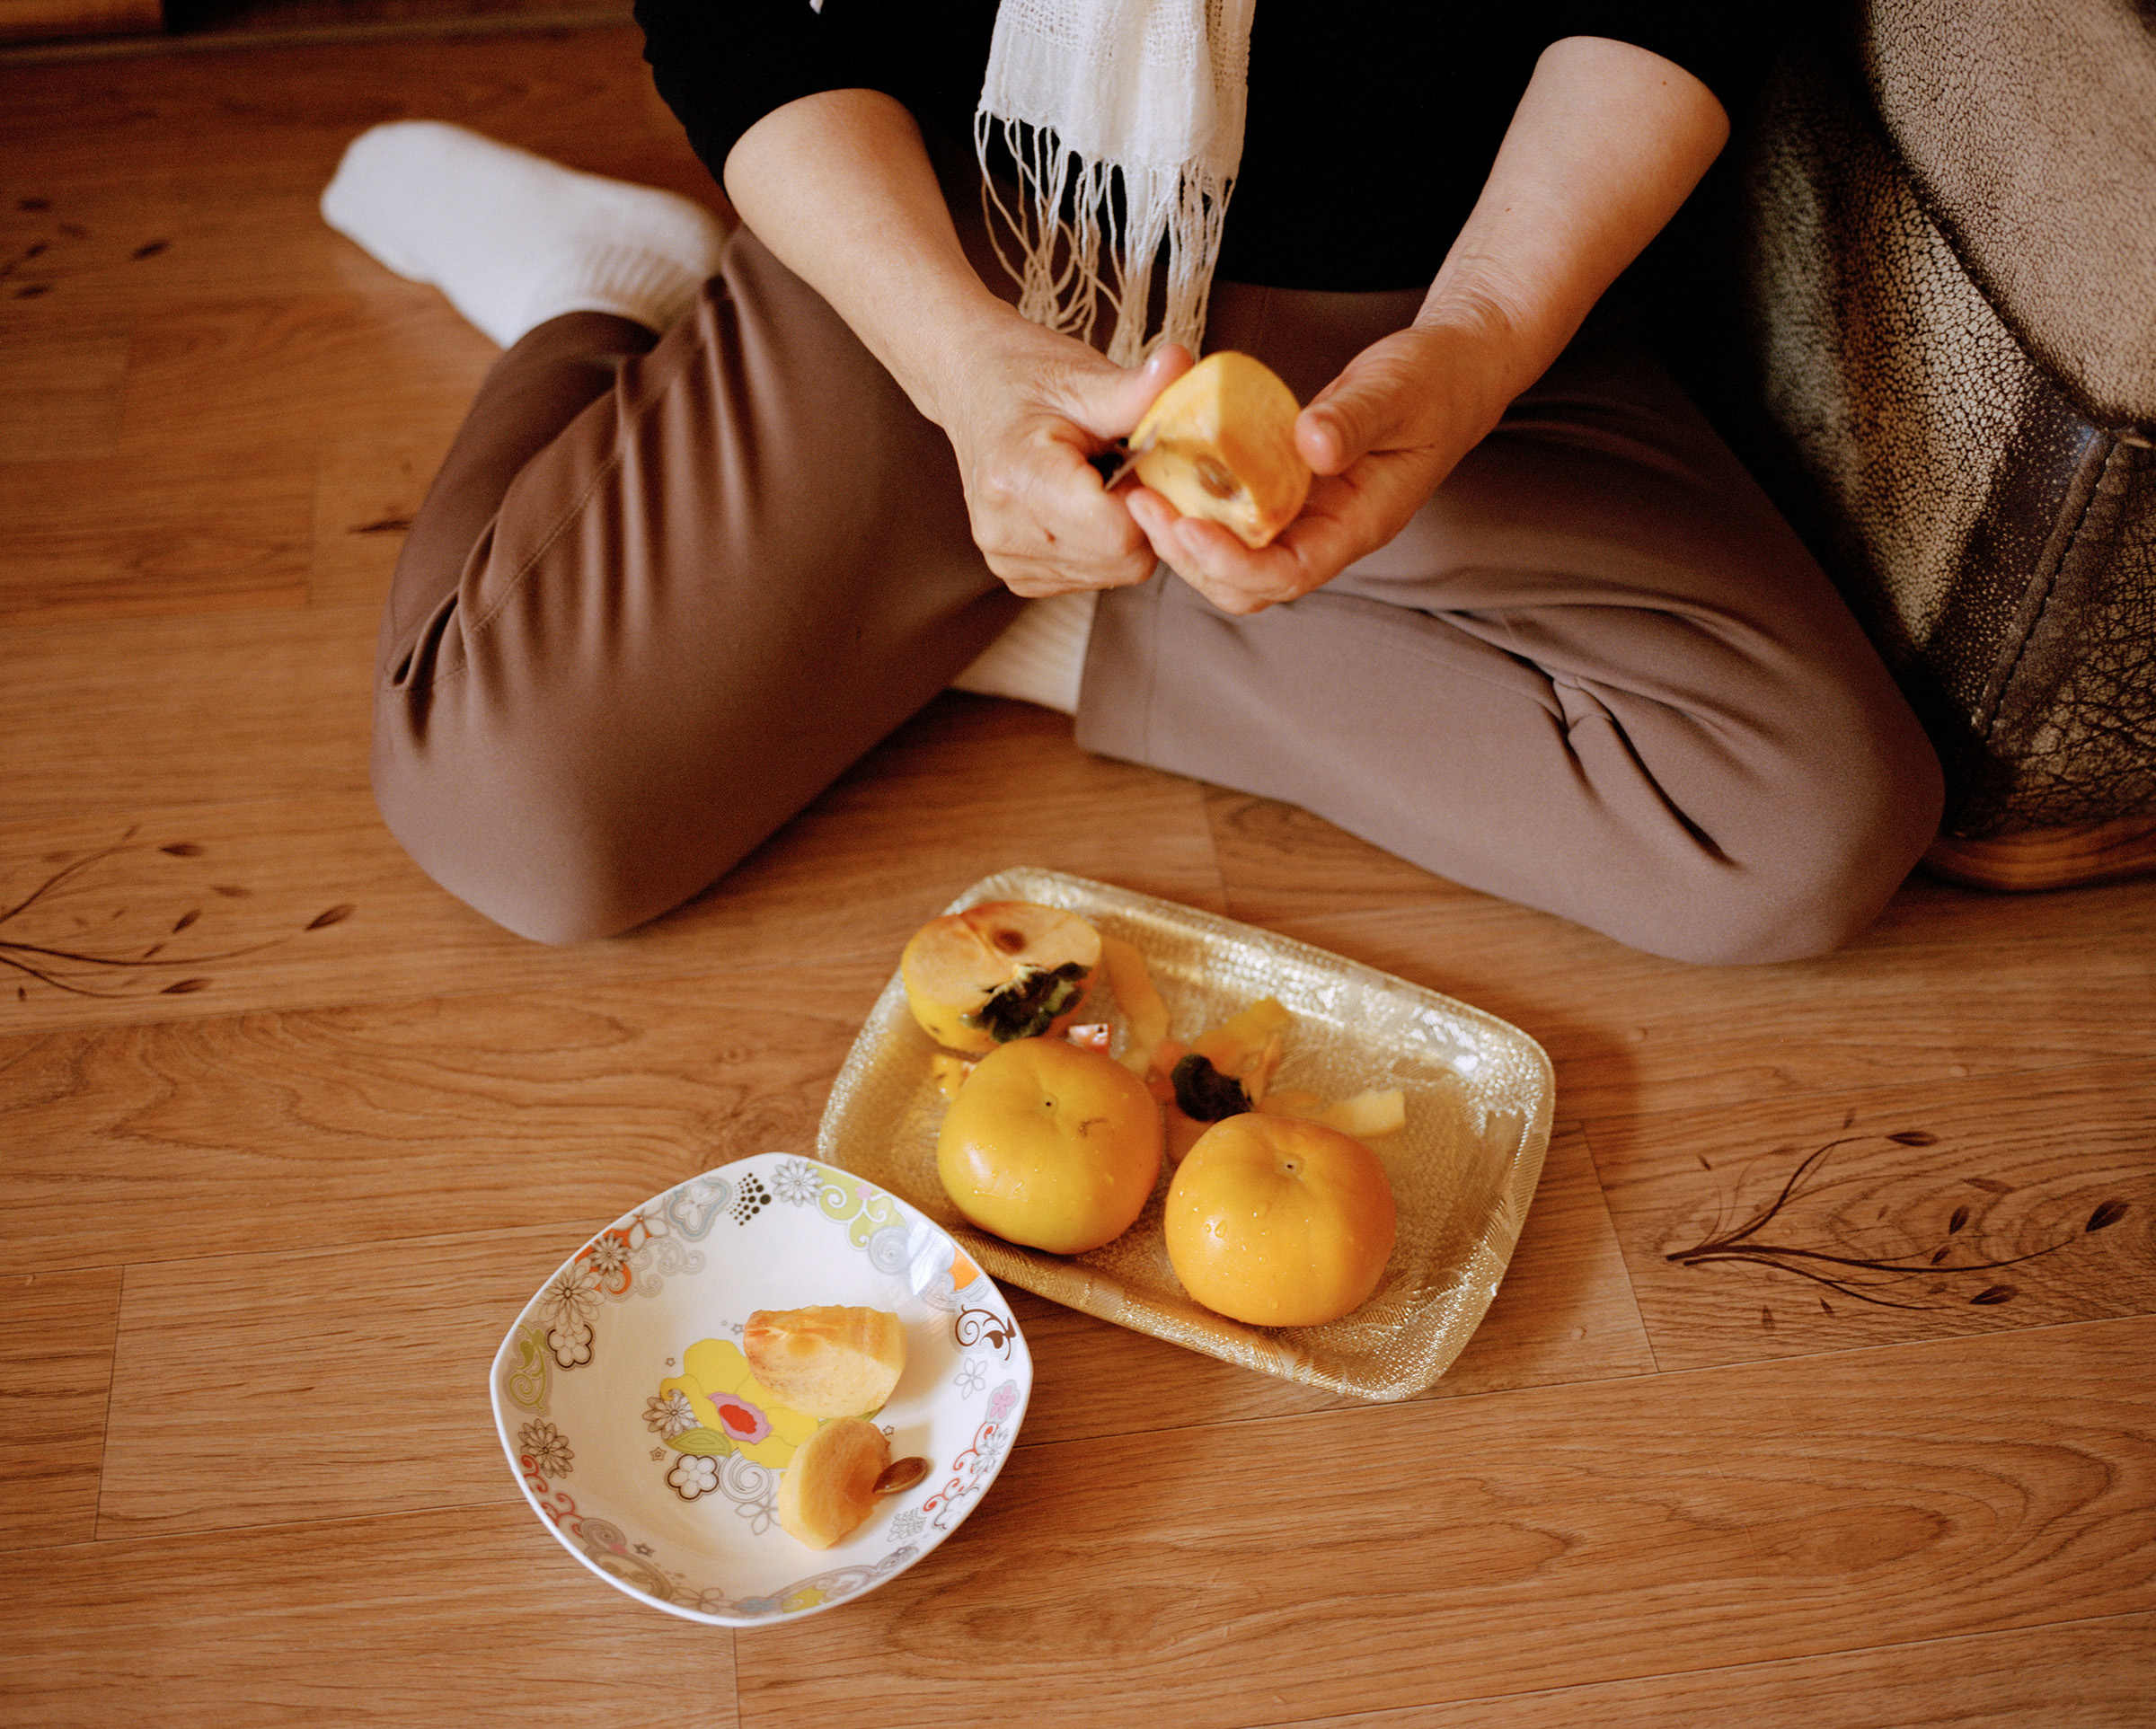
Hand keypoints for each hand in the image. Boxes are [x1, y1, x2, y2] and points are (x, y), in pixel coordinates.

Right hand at [936, 322, 1192, 597]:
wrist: (973, 386)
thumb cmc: (1029, 376)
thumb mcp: (1085, 377)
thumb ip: (1139, 389)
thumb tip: (1186, 364)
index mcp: (1018, 479)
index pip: (1118, 530)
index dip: (1151, 497)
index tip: (1145, 456)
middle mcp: (1005, 533)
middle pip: (1122, 557)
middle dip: (1144, 513)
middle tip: (1126, 462)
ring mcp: (1008, 561)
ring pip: (1115, 570)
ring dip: (1127, 529)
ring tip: (1100, 478)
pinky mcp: (1020, 576)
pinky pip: (1095, 574)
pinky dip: (1107, 543)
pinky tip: (1087, 503)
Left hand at [1123, 323, 1500, 614]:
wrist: (1452, 372)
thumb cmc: (1434, 382)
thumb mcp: (1398, 390)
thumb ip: (1354, 419)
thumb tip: (1307, 444)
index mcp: (1358, 524)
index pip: (1288, 573)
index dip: (1233, 562)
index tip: (1186, 526)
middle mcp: (1327, 534)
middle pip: (1248, 584)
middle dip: (1190, 557)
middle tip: (1142, 505)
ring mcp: (1305, 519)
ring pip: (1234, 561)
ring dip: (1184, 537)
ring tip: (1142, 493)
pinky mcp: (1286, 495)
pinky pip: (1233, 519)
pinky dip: (1196, 505)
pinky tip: (1165, 472)